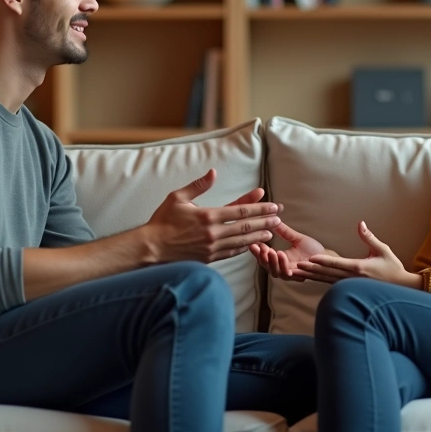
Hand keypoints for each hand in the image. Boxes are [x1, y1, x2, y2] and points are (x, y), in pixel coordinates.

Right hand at [144, 169, 281, 263]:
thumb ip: (198, 185)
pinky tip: (252, 245)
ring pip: (242, 241)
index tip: (272, 205)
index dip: (259, 207)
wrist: (151, 248)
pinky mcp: (209, 259)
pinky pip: (231, 252)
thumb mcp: (177, 198)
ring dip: (259, 236)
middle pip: (246, 226)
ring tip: (272, 233)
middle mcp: (213, 233)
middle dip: (265, 221)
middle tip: (279, 218)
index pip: (240, 210)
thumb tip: (213, 172)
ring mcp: (212, 248)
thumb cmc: (162, 221)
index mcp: (208, 216)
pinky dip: (244, 248)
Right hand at [249, 222, 333, 281]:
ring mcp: (290, 274)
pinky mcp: (298, 276)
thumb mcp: (296, 238)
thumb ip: (284, 231)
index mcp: (279, 260)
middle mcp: (282, 269)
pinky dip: (283, 265)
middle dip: (261, 256)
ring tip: (271, 250)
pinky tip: (281, 254)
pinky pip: (288, 273)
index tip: (252, 241)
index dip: (257, 250)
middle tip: (257, 246)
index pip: (264, 257)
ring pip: (275, 271)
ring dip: (271, 261)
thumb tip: (274, 219)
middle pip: (266, 266)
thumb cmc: (313, 250)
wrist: (327, 258)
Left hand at [297, 222, 422, 288]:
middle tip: (294, 266)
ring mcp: (349, 285)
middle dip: (310, 270)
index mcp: (358, 268)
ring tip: (296, 272)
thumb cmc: (392, 267)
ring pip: (326, 280)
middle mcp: (351, 278)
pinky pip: (330, 283)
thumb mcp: (382, 250)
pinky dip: (319, 280)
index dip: (323, 261)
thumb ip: (369, 237)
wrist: (400, 288)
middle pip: (327, 273)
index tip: (310, 258)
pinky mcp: (349, 287)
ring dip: (311, 276)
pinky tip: (308, 277)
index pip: (337, 263)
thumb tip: (360, 224)